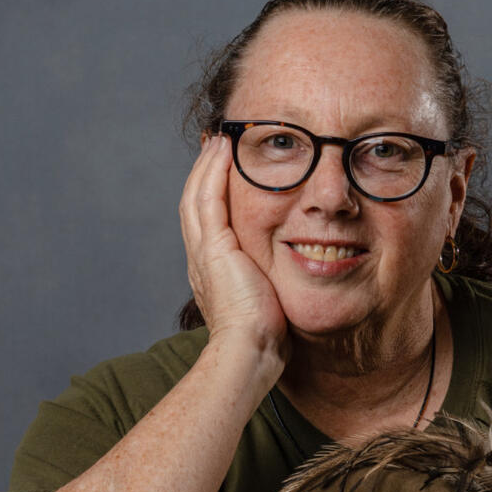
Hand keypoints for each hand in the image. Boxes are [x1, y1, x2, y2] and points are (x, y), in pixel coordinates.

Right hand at [179, 136, 288, 357]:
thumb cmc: (264, 337)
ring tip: (219, 139)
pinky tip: (222, 151)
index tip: (222, 172)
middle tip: (215, 144)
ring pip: (197, 195)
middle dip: (204, 172)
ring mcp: (203, 251)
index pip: (207, 222)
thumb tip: (296, 274)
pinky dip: (214, 172)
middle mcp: (200, 258)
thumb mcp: (267, 300)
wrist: (249, 352)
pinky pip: (209, 199)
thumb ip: (271, 282)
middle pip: (194, 202)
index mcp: (211, 270)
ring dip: (207, 165)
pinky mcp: (213, 248)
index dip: (211, 194)